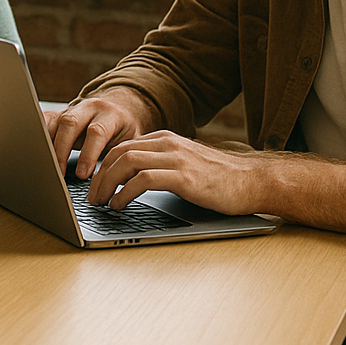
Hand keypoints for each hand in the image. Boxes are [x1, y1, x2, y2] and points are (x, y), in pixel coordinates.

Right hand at [45, 86, 158, 178]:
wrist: (119, 107)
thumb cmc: (125, 129)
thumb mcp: (131, 141)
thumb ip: (122, 156)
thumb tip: (116, 181)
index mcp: (110, 114)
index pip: (96, 132)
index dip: (88, 154)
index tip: (82, 174)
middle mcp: (88, 108)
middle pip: (69, 123)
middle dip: (62, 149)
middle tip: (59, 171)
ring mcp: (71, 109)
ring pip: (54, 122)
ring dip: (47, 146)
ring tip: (46, 166)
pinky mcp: (59, 113)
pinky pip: (44, 121)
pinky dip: (38, 135)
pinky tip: (37, 151)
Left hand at [86, 131, 267, 215]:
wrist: (254, 181)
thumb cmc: (219, 178)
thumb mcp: (184, 163)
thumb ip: (160, 164)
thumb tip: (129, 180)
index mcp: (165, 139)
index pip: (121, 146)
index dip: (102, 165)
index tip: (92, 183)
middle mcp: (168, 144)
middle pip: (118, 153)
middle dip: (99, 175)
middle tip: (91, 196)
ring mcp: (176, 159)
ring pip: (126, 162)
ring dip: (107, 183)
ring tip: (100, 202)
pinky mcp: (184, 177)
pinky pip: (143, 180)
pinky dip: (125, 192)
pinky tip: (119, 204)